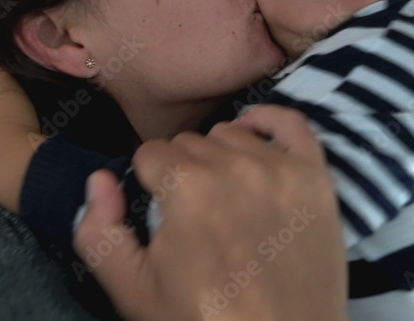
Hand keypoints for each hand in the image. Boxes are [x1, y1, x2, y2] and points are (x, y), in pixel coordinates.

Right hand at [74, 104, 347, 320]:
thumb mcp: (133, 290)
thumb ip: (97, 232)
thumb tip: (99, 179)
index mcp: (186, 188)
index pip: (149, 154)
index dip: (148, 185)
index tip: (162, 217)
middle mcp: (234, 166)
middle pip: (189, 143)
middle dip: (182, 174)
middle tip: (193, 219)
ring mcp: (281, 169)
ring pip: (232, 133)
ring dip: (221, 157)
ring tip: (225, 200)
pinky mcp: (316, 178)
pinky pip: (291, 123)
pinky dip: (269, 124)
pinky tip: (255, 140)